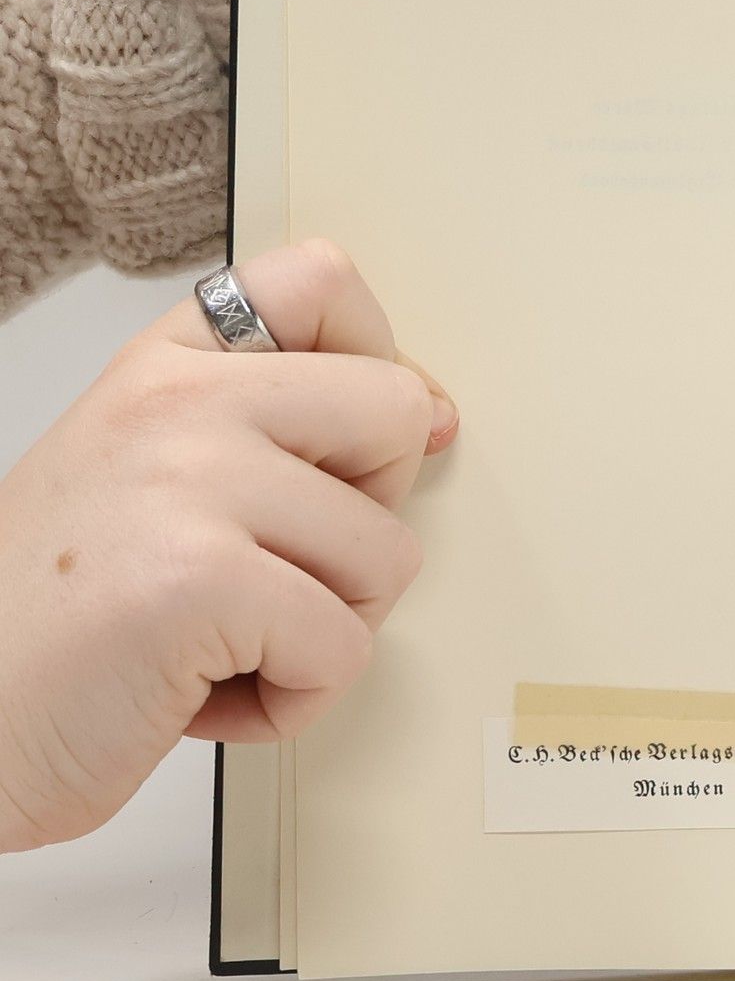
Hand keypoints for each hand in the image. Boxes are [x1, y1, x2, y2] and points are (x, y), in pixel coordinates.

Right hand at [0, 242, 456, 851]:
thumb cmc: (56, 628)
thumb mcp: (150, 480)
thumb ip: (272, 430)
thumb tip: (433, 417)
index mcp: (162, 367)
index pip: (319, 280)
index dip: (371, 361)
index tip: (346, 445)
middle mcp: (172, 402)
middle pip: (395, 413)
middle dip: (367, 520)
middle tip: (268, 570)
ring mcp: (187, 480)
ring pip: (388, 553)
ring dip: (325, 629)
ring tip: (219, 641)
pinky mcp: (201, 579)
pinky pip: (345, 646)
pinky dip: (292, 699)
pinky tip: (201, 693)